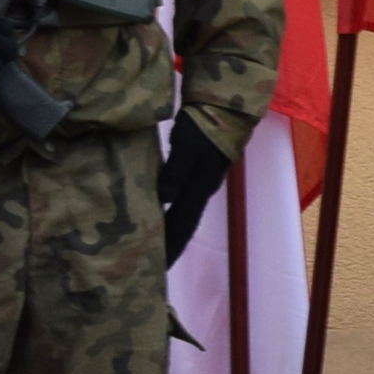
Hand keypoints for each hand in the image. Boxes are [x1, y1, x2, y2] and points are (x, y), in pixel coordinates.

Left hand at [158, 127, 232, 268]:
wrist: (226, 105)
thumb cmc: (206, 123)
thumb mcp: (190, 144)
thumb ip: (177, 170)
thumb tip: (165, 198)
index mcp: (200, 188)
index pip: (183, 225)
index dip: (170, 247)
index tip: (156, 268)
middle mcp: (200, 190)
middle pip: (182, 225)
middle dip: (167, 245)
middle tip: (147, 264)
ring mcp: (200, 182)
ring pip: (181, 214)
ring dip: (167, 230)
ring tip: (149, 244)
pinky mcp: (195, 171)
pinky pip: (178, 200)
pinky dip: (167, 212)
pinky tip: (156, 212)